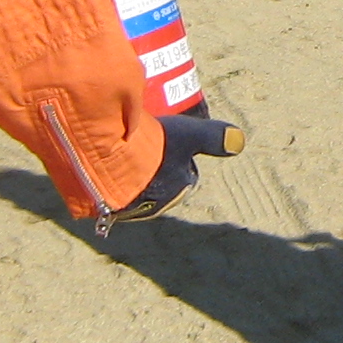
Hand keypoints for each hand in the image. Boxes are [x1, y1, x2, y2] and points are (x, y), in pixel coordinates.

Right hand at [109, 110, 246, 226]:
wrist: (111, 166)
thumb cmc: (154, 150)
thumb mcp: (188, 135)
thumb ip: (213, 137)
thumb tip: (239, 141)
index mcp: (179, 189)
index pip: (185, 174)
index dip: (178, 156)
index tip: (167, 142)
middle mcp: (157, 204)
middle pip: (160, 182)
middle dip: (154, 167)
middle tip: (142, 144)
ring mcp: (130, 208)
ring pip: (135, 189)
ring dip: (131, 175)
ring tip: (121, 153)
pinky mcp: (105, 208)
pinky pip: (110, 193)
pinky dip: (109, 181)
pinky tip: (103, 166)